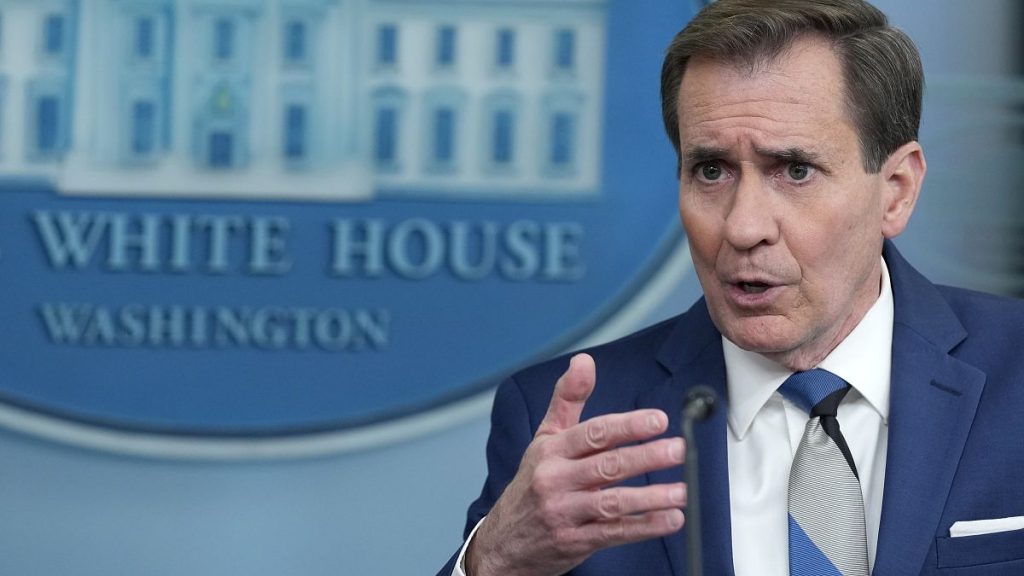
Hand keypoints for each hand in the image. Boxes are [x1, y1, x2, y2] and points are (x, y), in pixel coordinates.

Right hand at [465, 353, 685, 575]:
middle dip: (646, 457)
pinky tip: (670, 519)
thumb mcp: (544, 438)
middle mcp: (555, 480)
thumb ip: (567, 399)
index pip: (593, 434)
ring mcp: (565, 513)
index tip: (658, 420)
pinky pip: (615, 533)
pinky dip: (645, 527)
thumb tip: (584, 361)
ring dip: (650, 497)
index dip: (627, 426)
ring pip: (613, 502)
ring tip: (680, 491)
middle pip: (607, 466)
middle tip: (678, 449)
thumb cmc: (532, 483)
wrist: (504, 542)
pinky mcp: (575, 542)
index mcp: (551, 450)